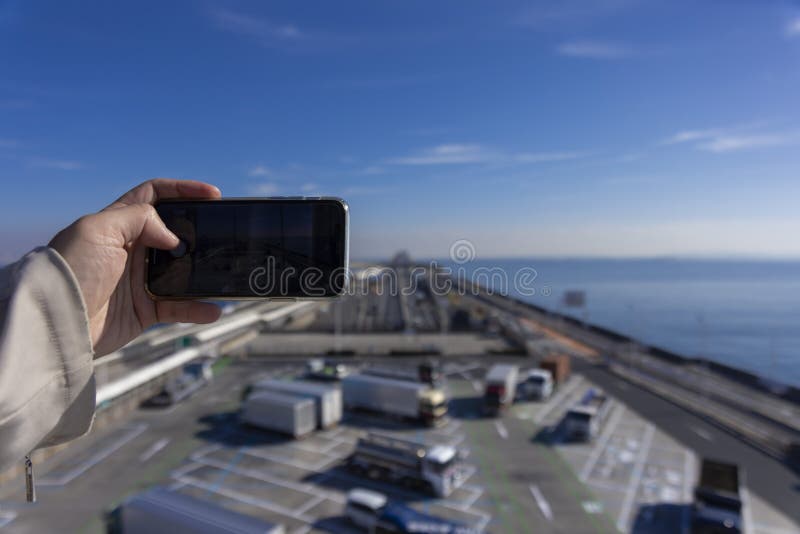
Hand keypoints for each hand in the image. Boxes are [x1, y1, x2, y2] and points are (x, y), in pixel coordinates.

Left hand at [49, 179, 222, 355]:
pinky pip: (180, 307)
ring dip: (204, 273)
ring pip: (183, 271)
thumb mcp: (99, 230)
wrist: (58, 321)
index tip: (212, 194)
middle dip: (200, 231)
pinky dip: (198, 308)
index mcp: (119, 223)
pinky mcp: (146, 309)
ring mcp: (141, 279)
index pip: (155, 195)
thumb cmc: (72, 270)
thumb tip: (173, 237)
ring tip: (223, 272)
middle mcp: (133, 249)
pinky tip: (213, 309)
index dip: (183, 190)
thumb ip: (139, 219)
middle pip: (176, 232)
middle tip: (221, 232)